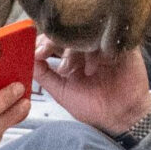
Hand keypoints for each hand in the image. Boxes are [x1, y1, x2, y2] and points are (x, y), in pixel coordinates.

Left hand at [36, 37, 150, 135]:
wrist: (121, 117)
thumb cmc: (94, 107)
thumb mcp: (62, 92)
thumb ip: (44, 75)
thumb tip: (26, 59)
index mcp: (72, 56)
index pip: (55, 39)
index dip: (44, 43)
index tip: (36, 52)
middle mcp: (87, 48)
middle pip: (68, 32)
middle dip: (53, 41)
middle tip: (44, 52)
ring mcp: (105, 46)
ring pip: (87, 34)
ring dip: (77, 50)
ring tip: (76, 70)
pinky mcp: (124, 47)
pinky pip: (110, 38)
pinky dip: (101, 49)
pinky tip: (98, 63)